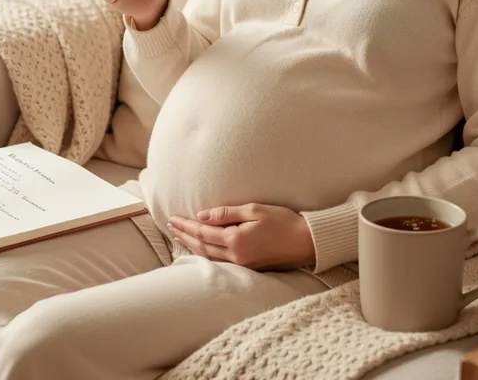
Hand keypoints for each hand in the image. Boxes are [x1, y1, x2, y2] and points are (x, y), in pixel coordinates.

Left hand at [167, 203, 316, 271]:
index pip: (203, 232)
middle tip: (171, 227)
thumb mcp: (254, 210)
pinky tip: (202, 249)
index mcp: (236, 240)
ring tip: (180, 238)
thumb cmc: (283, 221)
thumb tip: (202, 216)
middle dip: (185, 236)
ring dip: (193, 246)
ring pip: (210, 256)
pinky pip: (220, 261)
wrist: (306, 242)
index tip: (173, 218)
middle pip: (202, 246)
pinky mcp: (250, 267)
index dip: (186, 225)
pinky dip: (206, 253)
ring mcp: (243, 264)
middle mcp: (236, 255)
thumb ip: (227, 213)